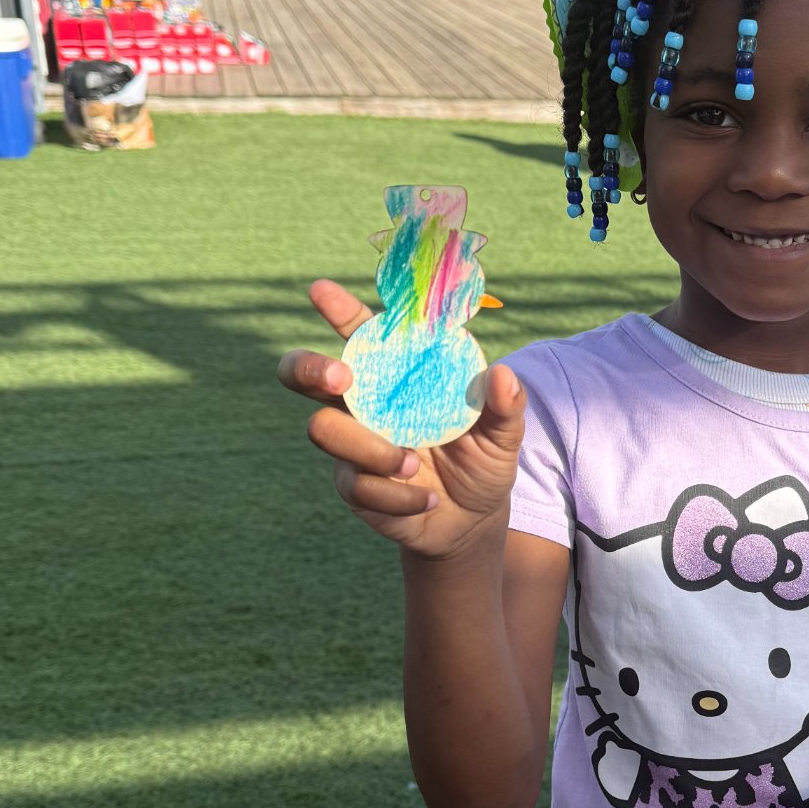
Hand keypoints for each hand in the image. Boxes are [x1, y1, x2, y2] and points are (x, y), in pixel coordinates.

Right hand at [278, 278, 525, 559]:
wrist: (474, 517)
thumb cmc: (483, 457)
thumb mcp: (503, 432)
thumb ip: (504, 404)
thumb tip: (502, 376)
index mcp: (395, 374)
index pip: (360, 333)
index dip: (338, 310)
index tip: (321, 290)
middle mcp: (362, 402)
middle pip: (304, 374)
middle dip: (309, 368)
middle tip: (341, 378)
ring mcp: (351, 444)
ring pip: (325, 431)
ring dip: (371, 449)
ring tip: (414, 465)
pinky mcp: (353, 485)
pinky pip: (357, 485)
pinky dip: (399, 496)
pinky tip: (427, 500)